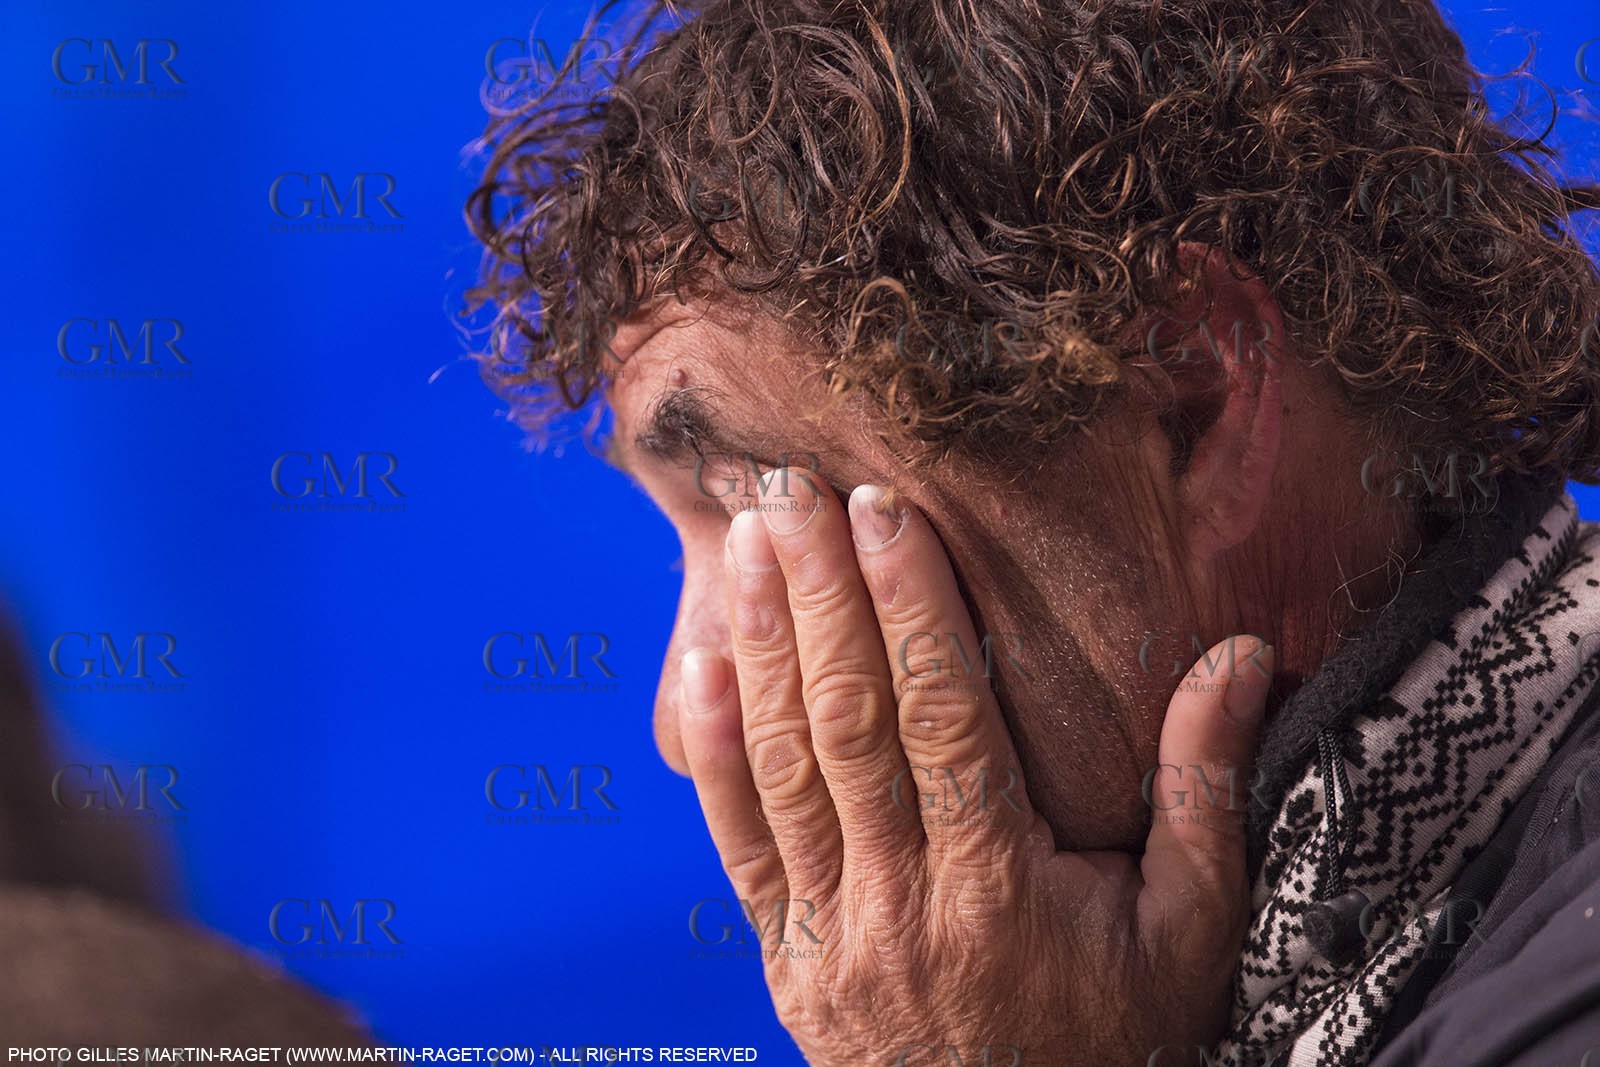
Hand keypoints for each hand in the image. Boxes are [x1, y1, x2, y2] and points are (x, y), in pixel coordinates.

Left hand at [675, 468, 1273, 1066]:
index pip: (944, 718)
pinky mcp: (787, 953)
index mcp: (1002, 889)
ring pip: (785, 766)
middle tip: (795, 489)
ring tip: (750, 540)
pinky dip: (711, 751)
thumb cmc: (1116, 1040)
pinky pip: (738, 842)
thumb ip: (1204, 789)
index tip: (885, 513)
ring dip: (763, 644)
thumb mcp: (1190, 931)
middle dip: (821, 595)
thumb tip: (1238, 654)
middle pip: (850, 723)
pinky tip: (698, 665)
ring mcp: (831, 931)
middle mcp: (903, 902)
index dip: (909, 609)